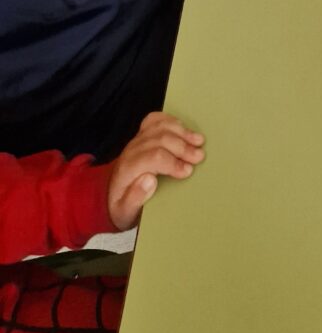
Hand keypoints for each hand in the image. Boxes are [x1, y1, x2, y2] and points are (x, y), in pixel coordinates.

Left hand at [107, 112, 205, 230]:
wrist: (111, 196)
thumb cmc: (122, 206)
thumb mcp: (125, 213)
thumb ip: (135, 199)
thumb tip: (150, 179)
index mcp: (127, 170)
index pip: (153, 157)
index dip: (173, 162)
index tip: (187, 171)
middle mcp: (131, 151)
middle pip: (160, 139)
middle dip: (182, 147)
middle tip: (199, 157)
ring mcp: (137, 140)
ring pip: (160, 126)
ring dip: (182, 132)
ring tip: (198, 141)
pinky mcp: (141, 135)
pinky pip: (155, 120)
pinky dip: (171, 120)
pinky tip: (183, 127)